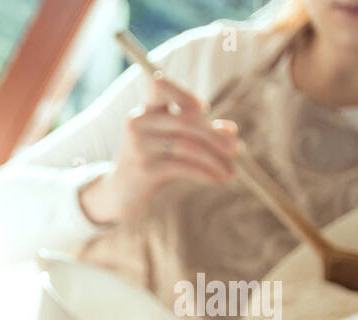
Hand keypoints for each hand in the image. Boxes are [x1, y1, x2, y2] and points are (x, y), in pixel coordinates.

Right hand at [79, 74, 240, 224]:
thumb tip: (230, 131)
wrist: (120, 194)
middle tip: (237, 150)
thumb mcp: (174, 145)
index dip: (184, 94)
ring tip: (230, 171)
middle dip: (214, 137)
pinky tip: (218, 178)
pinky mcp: (143, 168)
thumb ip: (201, 133)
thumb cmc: (151, 163)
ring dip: (214, 159)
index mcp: (144, 111)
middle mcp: (137, 123)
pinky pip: (182, 166)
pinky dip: (205, 172)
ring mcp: (138, 146)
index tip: (204, 110)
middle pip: (185, 122)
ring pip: (186, 145)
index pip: (161, 86)